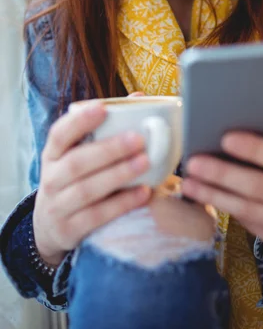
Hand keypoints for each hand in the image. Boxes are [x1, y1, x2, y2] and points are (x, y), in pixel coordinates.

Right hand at [33, 102, 151, 266]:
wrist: (51, 226)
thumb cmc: (75, 179)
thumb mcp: (79, 154)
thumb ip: (106, 128)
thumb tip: (139, 98)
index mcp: (53, 154)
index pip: (59, 134)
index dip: (79, 121)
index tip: (103, 108)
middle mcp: (51, 178)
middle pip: (76, 163)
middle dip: (109, 150)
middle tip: (139, 139)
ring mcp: (57, 206)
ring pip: (86, 190)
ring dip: (118, 175)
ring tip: (145, 163)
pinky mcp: (69, 230)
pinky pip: (96, 216)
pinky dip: (121, 204)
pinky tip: (144, 192)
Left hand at [182, 132, 262, 251]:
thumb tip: (226, 129)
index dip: (255, 149)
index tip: (225, 138)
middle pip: (261, 187)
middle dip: (224, 174)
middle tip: (194, 163)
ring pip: (248, 209)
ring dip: (214, 195)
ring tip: (189, 183)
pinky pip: (247, 223)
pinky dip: (222, 208)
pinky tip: (203, 197)